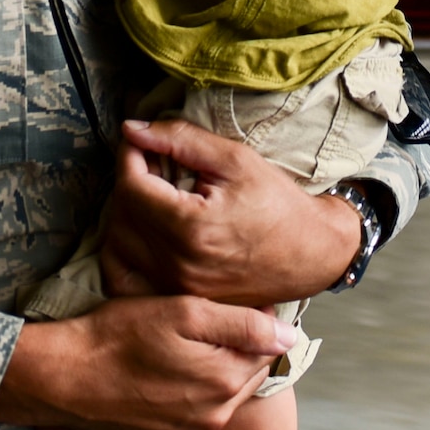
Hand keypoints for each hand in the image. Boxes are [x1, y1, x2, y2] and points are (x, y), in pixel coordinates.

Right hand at [0, 295, 295, 429]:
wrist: (62, 380)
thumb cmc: (119, 336)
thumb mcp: (184, 313)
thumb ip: (242, 324)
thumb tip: (290, 335)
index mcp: (226, 379)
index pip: (268, 345)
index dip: (254, 319)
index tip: (228, 301)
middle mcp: (217, 414)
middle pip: (247, 371)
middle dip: (238, 346)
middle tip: (205, 320)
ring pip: (223, 393)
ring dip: (215, 368)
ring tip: (184, 342)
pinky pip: (197, 412)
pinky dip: (192, 391)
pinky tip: (167, 370)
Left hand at [97, 118, 361, 303]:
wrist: (312, 254)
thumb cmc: (278, 204)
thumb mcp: (236, 160)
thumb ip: (181, 140)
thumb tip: (132, 129)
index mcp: (190, 228)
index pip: (131, 186)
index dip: (130, 157)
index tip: (141, 143)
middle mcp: (177, 265)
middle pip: (120, 216)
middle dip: (130, 183)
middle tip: (152, 166)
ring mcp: (175, 289)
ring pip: (117, 246)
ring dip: (125, 215)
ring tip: (151, 197)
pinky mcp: (178, 301)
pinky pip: (127, 277)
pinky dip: (124, 252)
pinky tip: (144, 231)